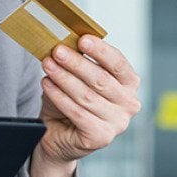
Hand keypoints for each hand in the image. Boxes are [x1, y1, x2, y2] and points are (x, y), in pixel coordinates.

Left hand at [37, 35, 140, 164]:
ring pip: (87, 96)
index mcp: (129, 84)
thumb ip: (78, 60)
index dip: (101, 50)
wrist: (59, 134)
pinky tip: (47, 84)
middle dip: (77, 63)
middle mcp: (129, 104)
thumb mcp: (76, 77)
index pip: (118, 64)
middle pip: (101, 79)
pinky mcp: (101, 137)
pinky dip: (59, 97)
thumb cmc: (71, 100)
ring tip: (47, 65)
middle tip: (57, 51)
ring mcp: (118, 123)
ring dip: (64, 78)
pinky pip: (77, 113)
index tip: (82, 40)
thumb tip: (66, 41)